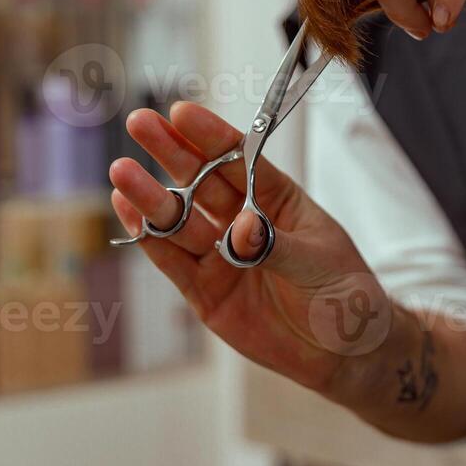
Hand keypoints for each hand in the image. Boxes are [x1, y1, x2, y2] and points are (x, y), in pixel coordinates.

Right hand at [109, 102, 389, 396]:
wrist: (344, 352)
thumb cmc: (344, 295)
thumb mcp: (319, 263)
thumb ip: (276, 246)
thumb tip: (240, 231)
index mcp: (278, 199)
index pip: (240, 160)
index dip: (211, 137)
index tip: (182, 113)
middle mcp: (244, 221)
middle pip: (201, 182)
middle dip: (170, 153)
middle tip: (140, 123)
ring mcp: (221, 256)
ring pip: (181, 220)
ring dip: (152, 196)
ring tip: (122, 172)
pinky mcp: (205, 292)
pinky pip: (173, 261)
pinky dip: (149, 239)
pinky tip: (128, 210)